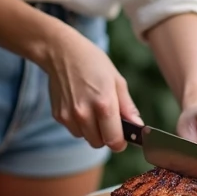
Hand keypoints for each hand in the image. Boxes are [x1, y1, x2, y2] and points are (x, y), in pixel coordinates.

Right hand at [39, 21, 141, 151]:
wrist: (61, 52)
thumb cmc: (93, 63)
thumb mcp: (117, 80)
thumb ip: (128, 107)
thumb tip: (138, 127)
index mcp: (104, 104)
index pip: (114, 141)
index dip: (120, 141)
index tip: (123, 136)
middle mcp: (84, 114)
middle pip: (99, 143)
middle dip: (106, 135)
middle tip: (108, 118)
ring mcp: (69, 116)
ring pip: (85, 138)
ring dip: (92, 130)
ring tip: (92, 107)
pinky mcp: (58, 116)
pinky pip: (73, 130)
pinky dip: (79, 124)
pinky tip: (80, 104)